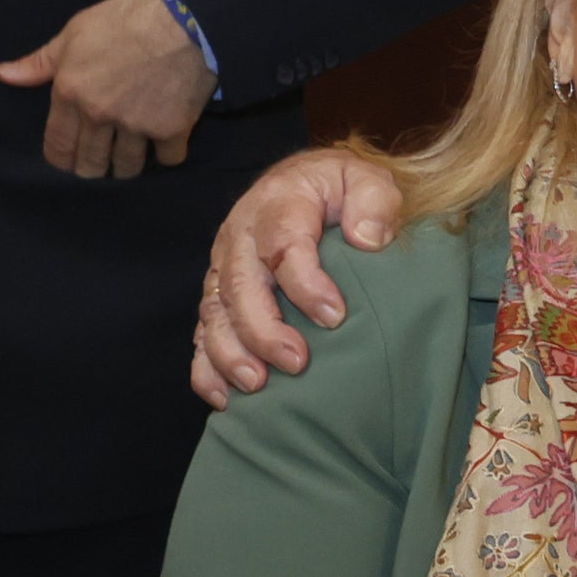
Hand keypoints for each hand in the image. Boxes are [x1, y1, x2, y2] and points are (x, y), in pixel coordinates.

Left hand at [0, 0, 216, 179]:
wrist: (185, 18)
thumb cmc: (127, 19)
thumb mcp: (75, 32)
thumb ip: (41, 61)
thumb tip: (3, 75)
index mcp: (70, 93)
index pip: (57, 145)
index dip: (62, 159)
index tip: (69, 160)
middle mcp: (99, 115)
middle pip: (90, 164)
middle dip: (92, 168)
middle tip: (99, 163)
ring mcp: (136, 125)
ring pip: (127, 167)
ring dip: (127, 166)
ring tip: (130, 159)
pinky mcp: (172, 128)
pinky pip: (168, 158)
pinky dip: (167, 155)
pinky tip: (165, 146)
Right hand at [190, 146, 405, 407]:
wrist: (306, 182)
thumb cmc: (341, 188)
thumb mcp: (366, 178)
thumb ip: (374, 201)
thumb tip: (369, 237)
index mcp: (277, 204)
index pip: (283, 244)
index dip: (305, 283)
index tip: (335, 317)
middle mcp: (239, 237)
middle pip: (240, 286)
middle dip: (264, 330)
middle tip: (297, 362)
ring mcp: (222, 268)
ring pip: (214, 314)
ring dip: (231, 353)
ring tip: (257, 385)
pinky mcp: (217, 294)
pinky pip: (202, 332)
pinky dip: (207, 368)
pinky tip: (225, 398)